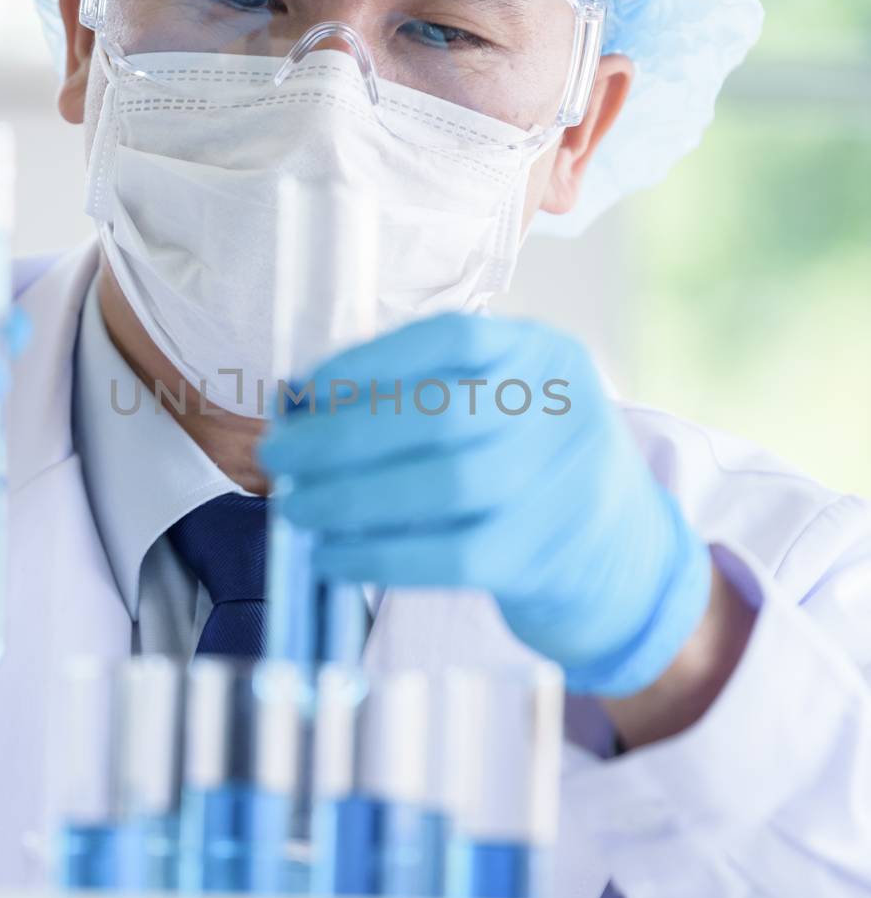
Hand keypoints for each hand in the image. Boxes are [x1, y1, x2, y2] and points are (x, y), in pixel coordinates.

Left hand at [258, 313, 710, 697]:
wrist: (620, 551)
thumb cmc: (528, 462)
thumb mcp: (505, 400)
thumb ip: (425, 390)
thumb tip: (302, 403)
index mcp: (545, 355)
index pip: (454, 338)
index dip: (369, 361)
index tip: (304, 387)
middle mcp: (562, 412)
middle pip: (439, 418)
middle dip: (340, 437)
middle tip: (279, 455)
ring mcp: (559, 488)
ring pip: (440, 488)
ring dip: (348, 499)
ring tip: (295, 507)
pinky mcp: (541, 558)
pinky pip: (445, 558)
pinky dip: (375, 557)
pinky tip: (328, 556)